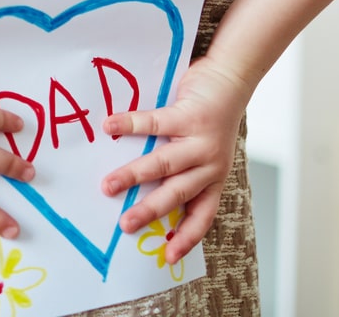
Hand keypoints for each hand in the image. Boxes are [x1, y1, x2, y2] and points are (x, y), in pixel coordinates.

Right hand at [99, 57, 252, 265]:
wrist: (231, 80)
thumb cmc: (210, 119)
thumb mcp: (204, 154)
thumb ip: (181, 170)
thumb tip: (140, 189)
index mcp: (213, 179)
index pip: (202, 216)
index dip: (186, 238)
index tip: (168, 258)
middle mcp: (210, 165)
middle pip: (177, 194)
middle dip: (149, 211)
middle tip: (124, 224)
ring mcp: (201, 141)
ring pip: (164, 164)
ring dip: (133, 175)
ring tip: (107, 185)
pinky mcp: (189, 116)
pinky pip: (155, 124)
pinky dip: (130, 125)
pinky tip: (109, 126)